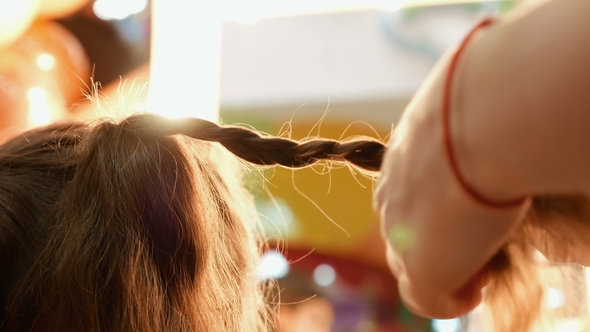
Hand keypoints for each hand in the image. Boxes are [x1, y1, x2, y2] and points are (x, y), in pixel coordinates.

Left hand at [374, 49, 530, 317]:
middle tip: (473, 242)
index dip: (431, 206)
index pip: (405, 192)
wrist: (481, 127)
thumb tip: (484, 114)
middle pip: (403, 230)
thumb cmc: (480, 107)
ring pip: (411, 264)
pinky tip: (476, 288)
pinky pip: (428, 299)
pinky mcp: (422, 270)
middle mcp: (392, 197)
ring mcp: (401, 234)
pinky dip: (453, 299)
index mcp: (400, 159)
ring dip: (444, 269)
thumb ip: (461, 123)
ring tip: (477, 266)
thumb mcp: (462, 110)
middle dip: (434, 240)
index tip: (463, 206)